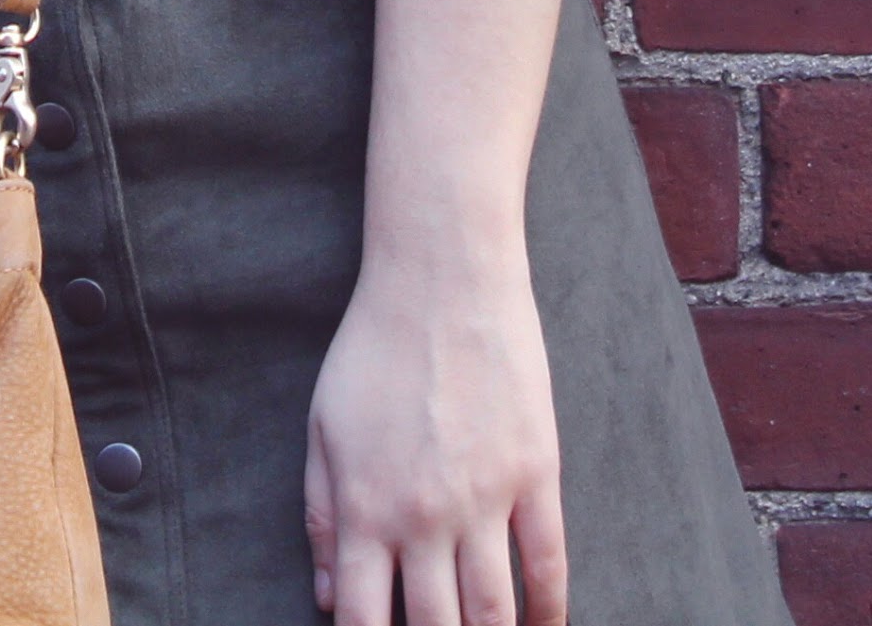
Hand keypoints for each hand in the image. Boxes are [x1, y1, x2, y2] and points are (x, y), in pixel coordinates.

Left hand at [303, 248, 567, 625]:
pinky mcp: (536, 473)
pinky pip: (548, 562)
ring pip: (494, 611)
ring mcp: (485, 498)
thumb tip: (328, 598)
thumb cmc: (372, 350)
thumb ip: (321, 519)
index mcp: (363, 508)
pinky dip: (550, 609)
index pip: (363, 619)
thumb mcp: (323, 431)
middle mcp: (423, 517)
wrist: (442, 280)